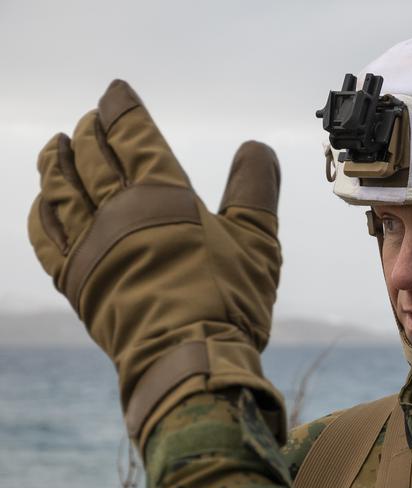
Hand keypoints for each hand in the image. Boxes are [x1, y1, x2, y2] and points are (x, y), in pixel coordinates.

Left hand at [28, 80, 285, 449]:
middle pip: (91, 158)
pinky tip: (41, 203)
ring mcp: (89, 247)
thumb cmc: (228, 299)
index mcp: (161, 197)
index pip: (134, 137)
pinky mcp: (75, 281)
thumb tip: (255, 147)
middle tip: (89, 120)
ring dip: (55, 163)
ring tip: (54, 145)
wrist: (189, 358)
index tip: (115, 92)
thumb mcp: (258, 239)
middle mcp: (116, 213)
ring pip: (61, 191)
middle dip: (89, 133)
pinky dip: (39, 213)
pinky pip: (44, 238)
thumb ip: (255, 187)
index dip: (123, 109)